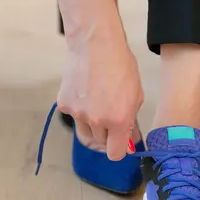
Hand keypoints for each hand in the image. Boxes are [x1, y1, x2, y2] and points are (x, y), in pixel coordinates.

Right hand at [57, 18, 142, 160]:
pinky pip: (73, 116)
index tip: (121, 142)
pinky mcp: (64, 104)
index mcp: (118, 121)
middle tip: (111, 120)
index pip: (115, 154)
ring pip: (85, 132)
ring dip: (92, 126)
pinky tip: (85, 94)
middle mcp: (96, 121)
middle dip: (107, 135)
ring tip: (98, 106)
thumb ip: (131, 121)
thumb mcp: (135, 95)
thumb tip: (129, 139)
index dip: (119, 149)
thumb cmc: (121, 66)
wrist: (95, 45)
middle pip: (100, 143)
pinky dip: (80, 110)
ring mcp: (77, 114)